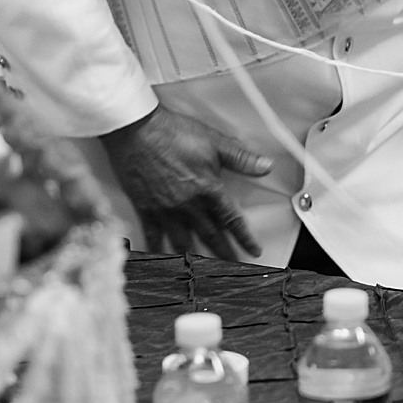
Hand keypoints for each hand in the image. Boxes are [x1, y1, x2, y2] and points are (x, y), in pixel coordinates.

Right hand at [100, 107, 271, 260]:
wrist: (137, 130)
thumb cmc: (173, 132)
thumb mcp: (214, 141)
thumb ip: (241, 158)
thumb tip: (266, 166)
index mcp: (208, 189)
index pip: (232, 219)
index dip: (245, 237)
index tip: (254, 250)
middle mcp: (188, 205)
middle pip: (211, 235)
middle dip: (224, 253)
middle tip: (233, 267)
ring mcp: (166, 210)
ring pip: (184, 242)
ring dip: (195, 258)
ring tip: (203, 272)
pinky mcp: (145, 209)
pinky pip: (153, 236)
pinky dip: (158, 251)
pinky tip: (162, 261)